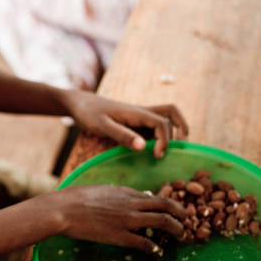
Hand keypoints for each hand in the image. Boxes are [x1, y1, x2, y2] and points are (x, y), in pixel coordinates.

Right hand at [54, 185, 185, 254]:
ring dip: (176, 230)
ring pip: (162, 221)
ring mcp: (127, 220)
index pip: (156, 197)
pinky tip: (157, 251)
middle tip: (187, 222)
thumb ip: (122, 194)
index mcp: (125, 192)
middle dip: (181, 214)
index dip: (171, 204)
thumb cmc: (78, 198)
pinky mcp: (119, 236)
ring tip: (180, 236)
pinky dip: (155, 247)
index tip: (176, 211)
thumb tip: (141, 196)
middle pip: (166, 206)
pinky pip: (144, 242)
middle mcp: (131, 204)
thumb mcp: (103, 190)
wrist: (64, 209)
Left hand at [60, 91, 188, 157]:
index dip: (165, 140)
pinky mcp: (134, 123)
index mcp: (137, 112)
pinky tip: (154, 150)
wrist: (79, 104)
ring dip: (173, 130)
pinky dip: (160, 136)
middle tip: (178, 148)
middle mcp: (142, 112)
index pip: (162, 123)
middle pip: (171, 113)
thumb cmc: (89, 113)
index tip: (156, 155)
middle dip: (181, 128)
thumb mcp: (102, 126)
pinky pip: (154, 126)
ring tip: (171, 148)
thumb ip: (122, 135)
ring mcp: (139, 117)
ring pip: (165, 118)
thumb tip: (144, 147)